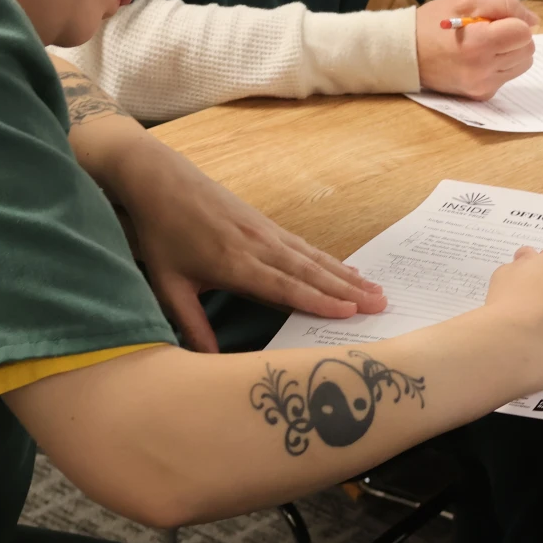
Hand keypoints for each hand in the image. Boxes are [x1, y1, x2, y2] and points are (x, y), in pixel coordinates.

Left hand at [106, 136, 384, 352]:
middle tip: (381, 304)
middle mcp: (258, 246)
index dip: (318, 302)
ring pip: (312, 258)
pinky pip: (303, 245)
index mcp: (234, 264)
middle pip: (310, 272)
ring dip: (345, 275)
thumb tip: (206, 362)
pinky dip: (328, 259)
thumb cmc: (161, 234)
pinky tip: (344, 268)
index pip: (284, 288)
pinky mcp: (265, 223)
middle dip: (347, 290)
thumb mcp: (167, 284)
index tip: (350, 313)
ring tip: (376, 288)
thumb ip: (190, 324)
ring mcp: (265, 232)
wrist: (160, 180)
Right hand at [415, 0, 536, 98]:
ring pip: (522, 64)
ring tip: (485, 45)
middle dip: (514, 37)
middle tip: (489, 31)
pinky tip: (479, 59)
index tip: (495, 20)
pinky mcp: (481, 94)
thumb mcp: (466, 1)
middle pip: (527, 50)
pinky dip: (500, 65)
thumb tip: (534, 21)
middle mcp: (483, 69)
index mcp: (479, 43)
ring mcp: (483, 85)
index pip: (523, 33)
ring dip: (511, 52)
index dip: (513, 21)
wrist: (405, 54)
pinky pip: (507, 76)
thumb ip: (505, 5)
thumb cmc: (433, 23)